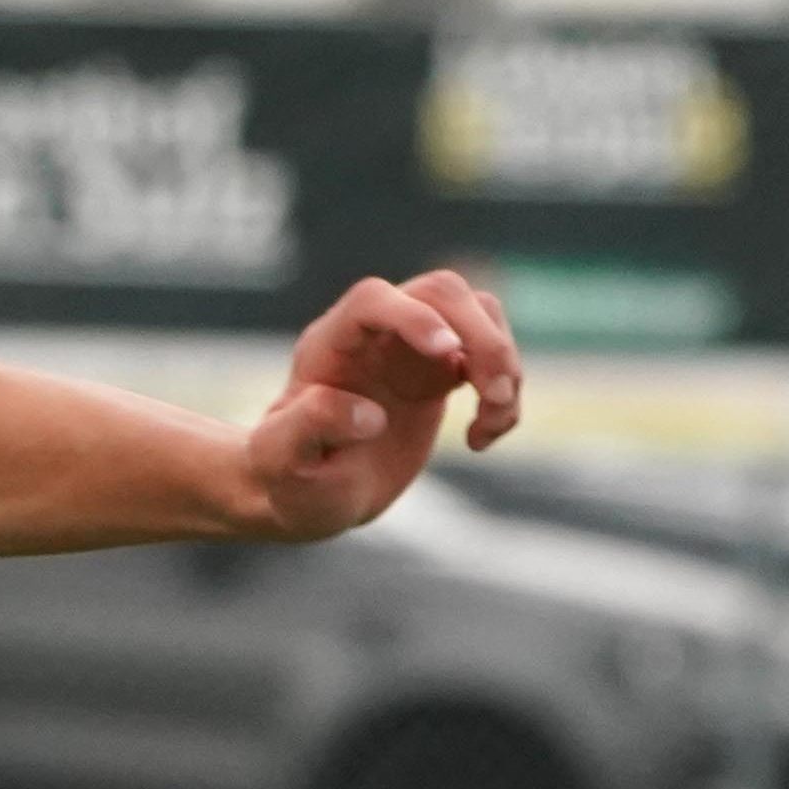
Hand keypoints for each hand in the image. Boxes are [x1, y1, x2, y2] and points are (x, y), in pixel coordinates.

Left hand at [244, 267, 521, 539]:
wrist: (309, 495)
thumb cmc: (288, 478)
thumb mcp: (283, 462)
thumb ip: (309, 428)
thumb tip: (369, 415)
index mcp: (328, 345)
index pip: (373, 300)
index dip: (413, 316)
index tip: (445, 353)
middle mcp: (373, 335)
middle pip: (442, 293)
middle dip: (481, 337)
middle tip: (492, 398)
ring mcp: (410, 349)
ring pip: (478, 315)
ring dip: (504, 364)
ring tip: (489, 425)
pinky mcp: (439, 373)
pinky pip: (491, 355)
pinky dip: (505, 393)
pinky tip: (482, 438)